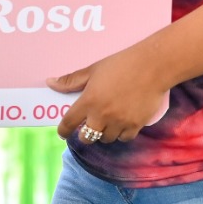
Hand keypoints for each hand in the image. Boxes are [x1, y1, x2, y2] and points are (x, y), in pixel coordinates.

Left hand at [49, 48, 170, 143]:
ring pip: (106, 139)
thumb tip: (50, 82)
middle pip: (87, 137)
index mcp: (89, 101)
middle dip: (85, 134)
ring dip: (103, 133)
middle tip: (88, 126)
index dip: (63, 130)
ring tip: (107, 122)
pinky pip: (124, 138)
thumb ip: (71, 80)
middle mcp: (102, 115)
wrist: (152, 67)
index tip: (63, 132)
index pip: (69, 123)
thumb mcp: (93, 69)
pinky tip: (122, 124)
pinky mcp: (135, 125)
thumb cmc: (121, 64)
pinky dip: (121, 133)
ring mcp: (119, 122)